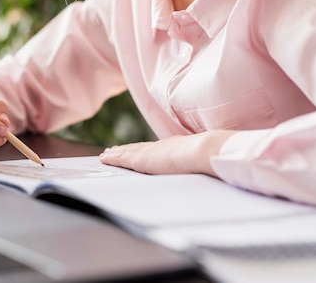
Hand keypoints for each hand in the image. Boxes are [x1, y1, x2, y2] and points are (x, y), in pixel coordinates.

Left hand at [98, 130, 235, 175]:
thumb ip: (199, 164)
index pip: (154, 149)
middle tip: (112, 150)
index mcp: (175, 147)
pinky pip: (123, 158)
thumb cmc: (210, 158)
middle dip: (125, 150)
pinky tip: (105, 158)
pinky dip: (113, 158)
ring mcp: (151, 152)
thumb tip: (208, 169)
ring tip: (105, 154)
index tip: (135, 149)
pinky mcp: (143, 160)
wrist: (206, 151)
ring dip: (116, 153)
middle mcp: (160, 147)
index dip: (143, 149)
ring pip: (128, 152)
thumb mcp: (203, 161)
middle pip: (138, 148)